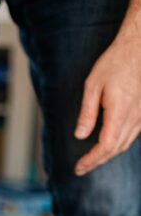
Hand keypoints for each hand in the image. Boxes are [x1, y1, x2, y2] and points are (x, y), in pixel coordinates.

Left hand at [74, 26, 140, 175]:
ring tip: (92, 160)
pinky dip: (119, 144)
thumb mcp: (93, 85)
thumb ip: (87, 113)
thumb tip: (80, 135)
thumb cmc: (115, 62)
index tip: (79, 168)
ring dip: (108, 155)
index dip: (92, 160)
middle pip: (115, 149)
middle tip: (81, 168)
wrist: (138, 47)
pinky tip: (109, 145)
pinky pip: (132, 135)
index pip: (105, 146)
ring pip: (125, 144)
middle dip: (97, 161)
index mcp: (120, 112)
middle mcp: (134, 117)